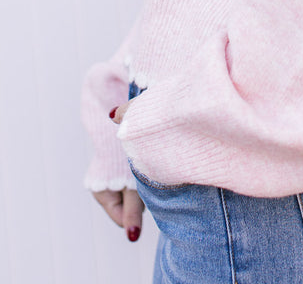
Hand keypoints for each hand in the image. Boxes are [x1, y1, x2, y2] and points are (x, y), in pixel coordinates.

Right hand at [93, 101, 142, 239]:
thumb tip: (131, 237)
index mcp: (101, 193)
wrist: (119, 118)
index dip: (136, 212)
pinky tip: (146, 163)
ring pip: (132, 190)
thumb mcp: (131, 183)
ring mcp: (111, 174)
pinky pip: (133, 178)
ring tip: (146, 169)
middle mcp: (103, 185)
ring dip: (141, 185)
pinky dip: (141, 175)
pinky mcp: (120, 163)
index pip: (122, 217)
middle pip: (128, 204)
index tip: (146, 197)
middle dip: (139, 197)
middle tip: (147, 180)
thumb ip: (132, 210)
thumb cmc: (124, 151)